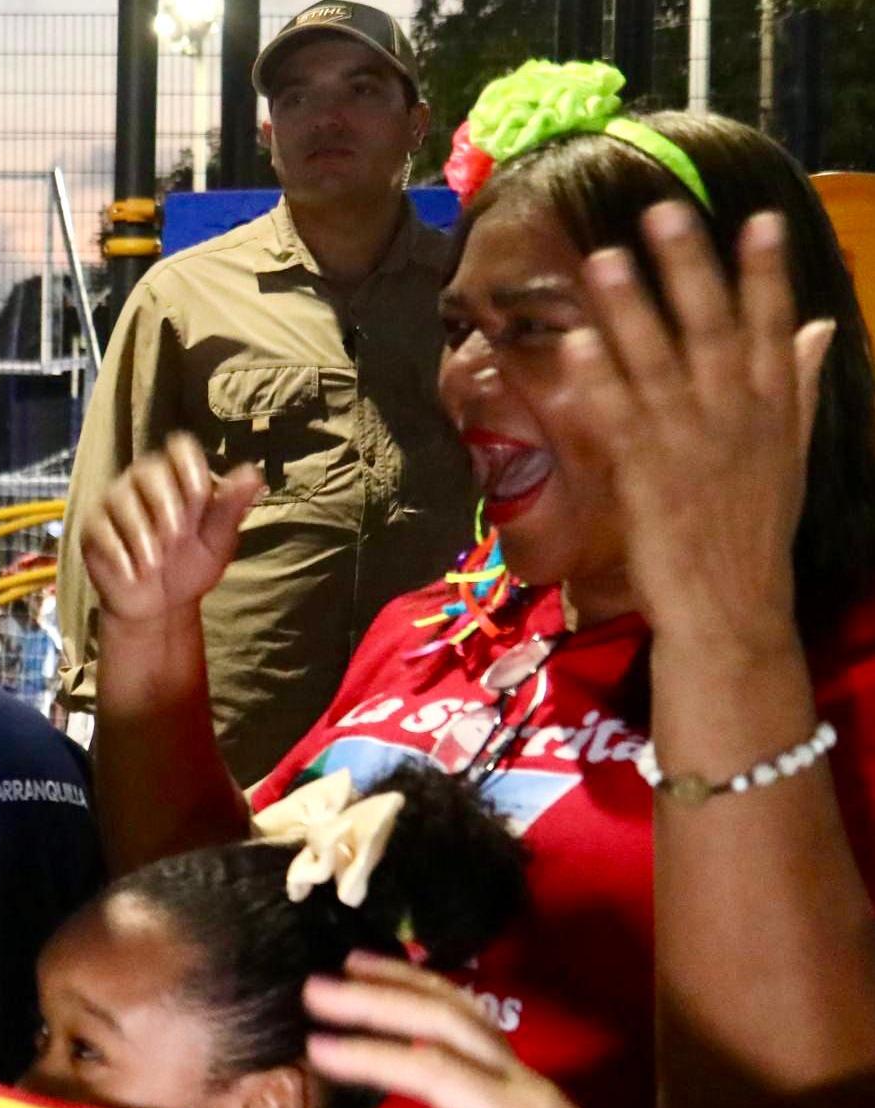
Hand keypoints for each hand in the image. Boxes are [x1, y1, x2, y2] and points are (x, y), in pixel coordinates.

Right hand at [75, 433, 260, 625]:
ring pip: (121, 500)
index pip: (180, 448)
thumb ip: (231, 507)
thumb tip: (253, 473)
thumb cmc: (191, 565)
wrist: (161, 606)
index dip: (189, 465)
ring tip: (156, 564)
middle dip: (165, 502)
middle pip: (147, 469)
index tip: (201, 495)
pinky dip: (119, 553)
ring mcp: (113, 504)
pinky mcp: (93, 529)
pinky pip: (101, 530)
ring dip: (141, 533)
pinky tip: (134, 574)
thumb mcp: (217, 540)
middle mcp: (142, 482)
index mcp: (178, 477)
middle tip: (178, 537)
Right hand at [304, 953, 724, 1107]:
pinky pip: (473, 1027)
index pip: (437, 1074)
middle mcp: (523, 1086)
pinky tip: (402, 993)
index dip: (376, 1056)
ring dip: (407, 984)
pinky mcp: (524, 1085)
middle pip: (448, 1023)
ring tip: (349, 965)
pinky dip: (432, 998)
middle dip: (381, 999)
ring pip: (464, 1013)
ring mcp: (526, 1080)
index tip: (319, 1045)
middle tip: (316, 990)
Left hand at [511, 204, 837, 648]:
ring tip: (602, 259)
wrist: (734, 607)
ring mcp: (688, 443)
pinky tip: (576, 343)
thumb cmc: (753, 529)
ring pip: (657, 361)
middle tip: (663, 212)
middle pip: (713, 328)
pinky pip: (617, 416)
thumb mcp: (791, 452)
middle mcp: (735, 416)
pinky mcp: (645, 473)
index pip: (773, 327)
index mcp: (774, 409)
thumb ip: (798, 384)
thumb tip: (820, 324)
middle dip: (689, 268)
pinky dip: (597, 379)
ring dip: (629, 308)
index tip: (756, 219)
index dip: (765, 273)